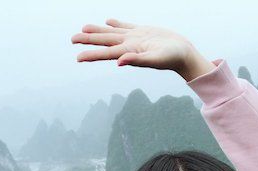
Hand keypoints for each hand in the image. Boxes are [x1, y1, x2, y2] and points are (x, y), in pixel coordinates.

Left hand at [71, 19, 215, 81]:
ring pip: (112, 33)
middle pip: (105, 42)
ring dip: (98, 31)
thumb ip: (137, 61)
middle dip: (89, 41)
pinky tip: (108, 21)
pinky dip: (115, 24)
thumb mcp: (155, 60)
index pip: (106, 53)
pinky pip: (126, 27)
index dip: (91, 54)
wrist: (184, 53)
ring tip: (84, 29)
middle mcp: (129, 46)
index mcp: (129, 53)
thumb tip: (119, 62)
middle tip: (73, 40)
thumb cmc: (171, 58)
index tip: (78, 57)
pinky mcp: (143, 32)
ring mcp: (135, 39)